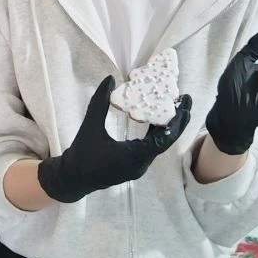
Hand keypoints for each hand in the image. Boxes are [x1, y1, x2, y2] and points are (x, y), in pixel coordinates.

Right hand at [38, 76, 191, 203]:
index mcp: (135, 157)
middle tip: (185, 99)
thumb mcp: (90, 125)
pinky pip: (151, 147)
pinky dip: (156, 132)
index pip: (164, 139)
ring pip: (159, 144)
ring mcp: (138, 166)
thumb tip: (110, 79)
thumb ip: (99, 102)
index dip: (176, 120)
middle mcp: (141, 164)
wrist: (72, 178)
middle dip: (177, 120)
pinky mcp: (134, 165)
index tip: (183, 102)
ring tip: (174, 105)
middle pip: (166, 141)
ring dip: (168, 126)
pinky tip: (156, 118)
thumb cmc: (81, 154)